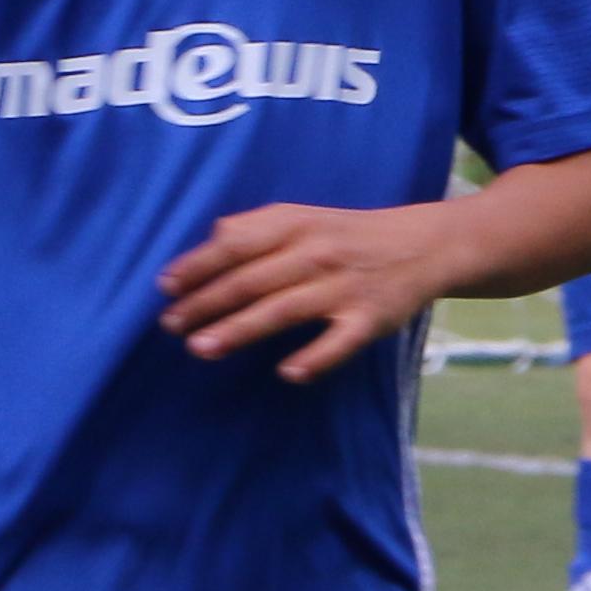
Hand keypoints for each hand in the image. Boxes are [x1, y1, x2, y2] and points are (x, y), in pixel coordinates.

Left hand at [160, 199, 459, 381]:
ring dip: (241, 329)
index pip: (237, 245)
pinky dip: (317, 357)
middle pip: (253, 280)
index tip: (165, 287)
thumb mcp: (302, 217)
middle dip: (207, 303)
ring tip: (201, 348)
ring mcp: (344, 288)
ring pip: (285, 310)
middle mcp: (317, 254)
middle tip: (170, 325)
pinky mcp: (371, 318)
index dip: (199, 265)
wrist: (425, 244)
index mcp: (295, 226)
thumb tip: (210, 237)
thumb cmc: (346, 234)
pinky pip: (341, 341)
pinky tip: (288, 373)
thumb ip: (254, 227)